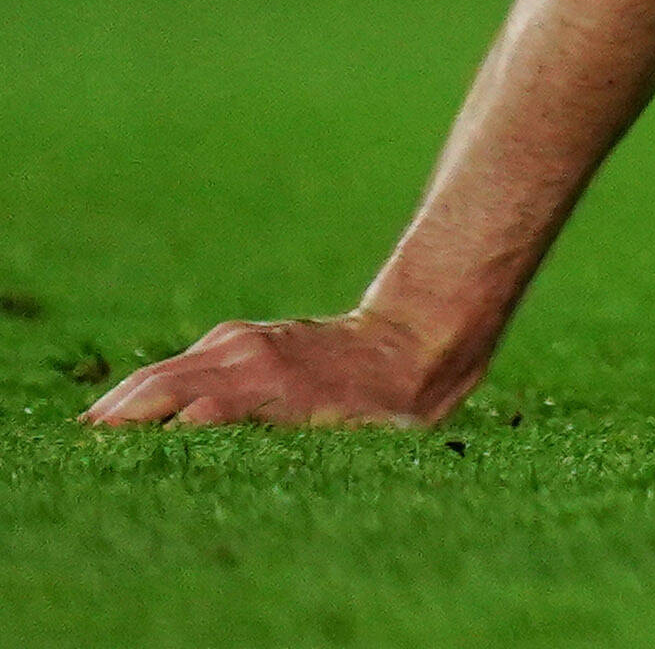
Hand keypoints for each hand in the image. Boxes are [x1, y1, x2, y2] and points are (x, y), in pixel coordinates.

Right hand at [86, 308, 465, 429]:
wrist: (414, 337)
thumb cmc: (388, 401)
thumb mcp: (354, 436)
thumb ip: (298, 449)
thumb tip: (256, 464)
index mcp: (267, 386)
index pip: (191, 419)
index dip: (158, 447)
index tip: (132, 473)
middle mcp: (243, 359)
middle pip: (156, 391)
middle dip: (117, 423)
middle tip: (85, 455)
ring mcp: (238, 343)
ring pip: (159, 375)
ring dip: (120, 405)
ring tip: (90, 437)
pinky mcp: (239, 338)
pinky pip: (179, 363)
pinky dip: (144, 388)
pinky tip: (125, 413)